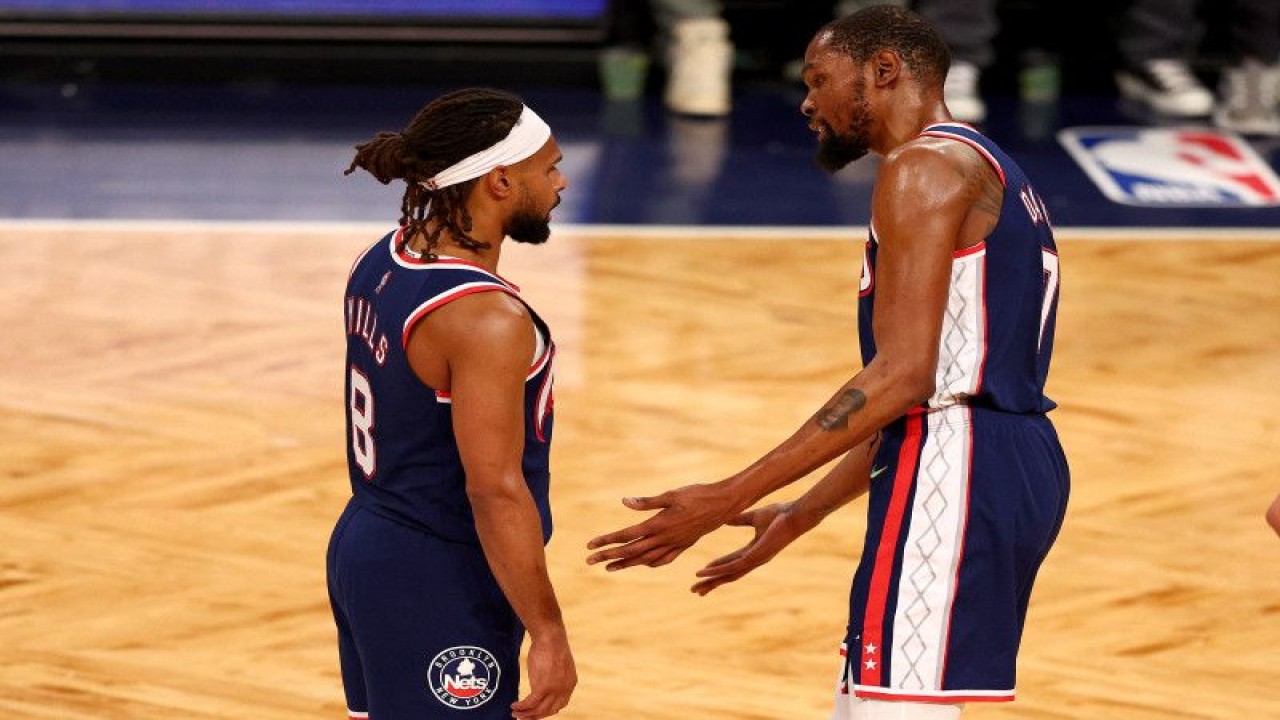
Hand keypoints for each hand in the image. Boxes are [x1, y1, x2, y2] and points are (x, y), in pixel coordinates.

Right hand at [511, 630, 575, 719]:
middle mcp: (564, 689)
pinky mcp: (543, 687)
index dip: (547, 711)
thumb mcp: (557, 663)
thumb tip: (544, 680)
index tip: (536, 711)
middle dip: (535, 716)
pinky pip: (530, 703)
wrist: (550, 636)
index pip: (560, 705)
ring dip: (526, 714)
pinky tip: (514, 706)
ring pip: (539, 710)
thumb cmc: (551, 644)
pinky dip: (521, 707)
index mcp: (570, 683)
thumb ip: (554, 675)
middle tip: (523, 717)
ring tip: (515, 714)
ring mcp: (554, 690)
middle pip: (549, 710)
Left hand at [586, 483, 741, 570]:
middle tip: (589, 561)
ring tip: (609, 567)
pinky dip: (650, 563)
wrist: (724, 504)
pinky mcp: (683, 545)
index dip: (607, 541)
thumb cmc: (697, 494)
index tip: (590, 546)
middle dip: (609, 555)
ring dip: (626, 563)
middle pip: (631, 551)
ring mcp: (675, 544)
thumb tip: (625, 502)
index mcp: (659, 525)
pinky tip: (643, 564)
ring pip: (645, 558)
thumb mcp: (671, 494)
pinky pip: (663, 559)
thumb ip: (647, 502)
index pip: (626, 536)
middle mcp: (665, 538)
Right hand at [690, 501, 808, 595]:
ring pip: (729, 574)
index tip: (702, 573)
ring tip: (696, 587)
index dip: (716, 569)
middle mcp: (754, 559)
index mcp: (753, 551)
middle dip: (712, 582)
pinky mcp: (756, 556)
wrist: (795, 515)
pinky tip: (706, 572)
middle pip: (728, 575)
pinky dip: (718, 570)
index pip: (731, 563)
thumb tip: (725, 518)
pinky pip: (733, 566)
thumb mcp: (755, 516)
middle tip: (696, 591)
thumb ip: (740, 519)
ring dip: (711, 581)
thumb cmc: (780, 514)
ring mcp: (755, 560)